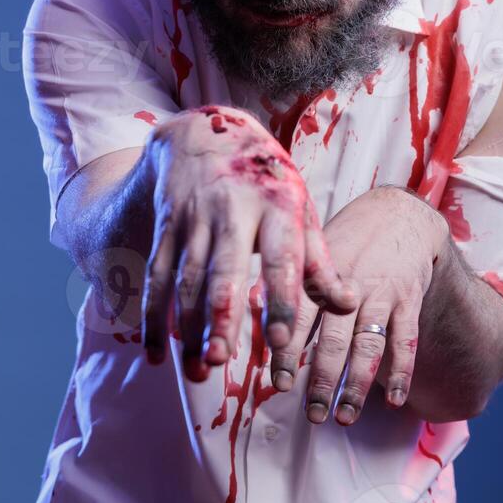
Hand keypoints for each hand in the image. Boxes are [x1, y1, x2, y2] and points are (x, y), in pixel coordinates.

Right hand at [140, 105, 356, 378]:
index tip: (283, 341)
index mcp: (276, 205)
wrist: (206, 132)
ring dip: (188, 327)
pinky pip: (156, 275)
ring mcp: (193, 217)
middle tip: (220, 361)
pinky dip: (153, 316)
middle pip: (224, 270)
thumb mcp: (299, 206)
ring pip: (186, 278)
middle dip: (220, 316)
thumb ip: (320, 259)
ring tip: (199, 370)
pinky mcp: (166, 225)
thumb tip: (348, 304)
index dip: (281, 299)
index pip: (281, 257)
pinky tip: (158, 354)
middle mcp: (232, 211)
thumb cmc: (266, 179)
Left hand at [269, 186, 448, 423]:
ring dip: (356, 384)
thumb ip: (289, 283)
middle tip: (311, 414)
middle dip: (322, 379)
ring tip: (344, 416)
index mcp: (319, 276)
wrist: (398, 215)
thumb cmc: (346, 241)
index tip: (279, 384)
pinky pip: (405, 340)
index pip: (300, 317)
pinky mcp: (408, 300)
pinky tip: (393, 400)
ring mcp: (380, 294)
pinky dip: (401, 372)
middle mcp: (348, 286)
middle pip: (334, 338)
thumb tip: (249, 307)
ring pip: (369, 345)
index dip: (288, 351)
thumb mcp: (314, 252)